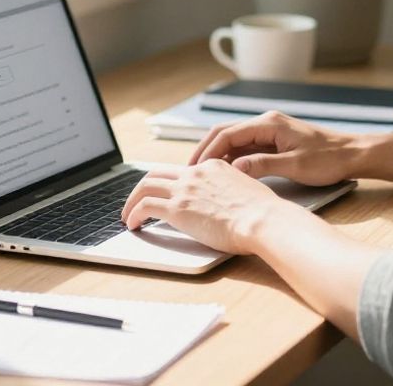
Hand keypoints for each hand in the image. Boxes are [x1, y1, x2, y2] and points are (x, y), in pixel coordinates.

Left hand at [120, 159, 297, 253]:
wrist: (264, 220)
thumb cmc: (264, 214)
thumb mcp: (248, 191)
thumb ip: (232, 191)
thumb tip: (229, 203)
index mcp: (214, 167)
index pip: (182, 171)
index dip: (168, 183)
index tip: (164, 195)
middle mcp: (196, 173)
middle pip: (157, 173)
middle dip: (143, 187)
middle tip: (136, 201)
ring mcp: (185, 189)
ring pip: (145, 186)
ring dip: (132, 201)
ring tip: (128, 216)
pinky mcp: (177, 208)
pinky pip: (144, 206)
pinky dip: (134, 214)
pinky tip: (133, 225)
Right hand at [189, 110, 359, 185]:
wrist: (353, 154)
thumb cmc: (329, 159)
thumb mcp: (295, 166)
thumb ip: (263, 165)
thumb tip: (234, 168)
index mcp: (269, 123)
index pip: (228, 134)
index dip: (209, 151)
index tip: (195, 168)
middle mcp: (267, 122)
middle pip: (226, 133)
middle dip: (206, 150)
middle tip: (190, 171)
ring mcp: (271, 131)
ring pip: (234, 140)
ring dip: (218, 155)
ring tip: (202, 174)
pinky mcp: (275, 141)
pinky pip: (246, 147)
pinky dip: (232, 158)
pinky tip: (225, 173)